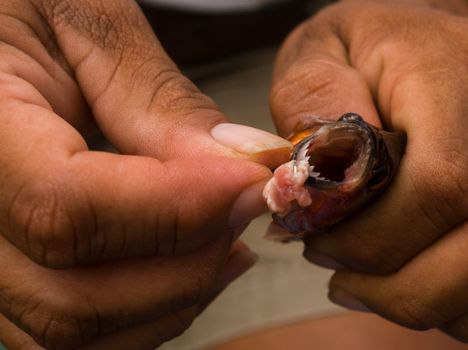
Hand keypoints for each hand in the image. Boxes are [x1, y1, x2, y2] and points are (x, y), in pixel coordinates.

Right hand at [0, 0, 289, 347]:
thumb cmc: (25, 5)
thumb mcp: (87, 24)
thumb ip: (160, 100)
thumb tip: (243, 165)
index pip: (65, 207)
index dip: (175, 210)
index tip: (252, 182)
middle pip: (73, 298)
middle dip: (186, 264)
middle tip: (246, 203)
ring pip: (75, 332)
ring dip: (174, 296)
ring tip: (229, 235)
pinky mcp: (10, 273)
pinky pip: (77, 330)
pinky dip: (149, 310)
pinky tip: (192, 263)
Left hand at [270, 0, 467, 341]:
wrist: (415, 41)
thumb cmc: (360, 52)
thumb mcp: (316, 56)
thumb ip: (311, 104)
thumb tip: (318, 176)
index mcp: (456, 71)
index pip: (443, 182)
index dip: (378, 239)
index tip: (322, 248)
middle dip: (409, 287)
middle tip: (344, 284)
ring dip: (439, 301)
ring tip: (373, 289)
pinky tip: (418, 287)